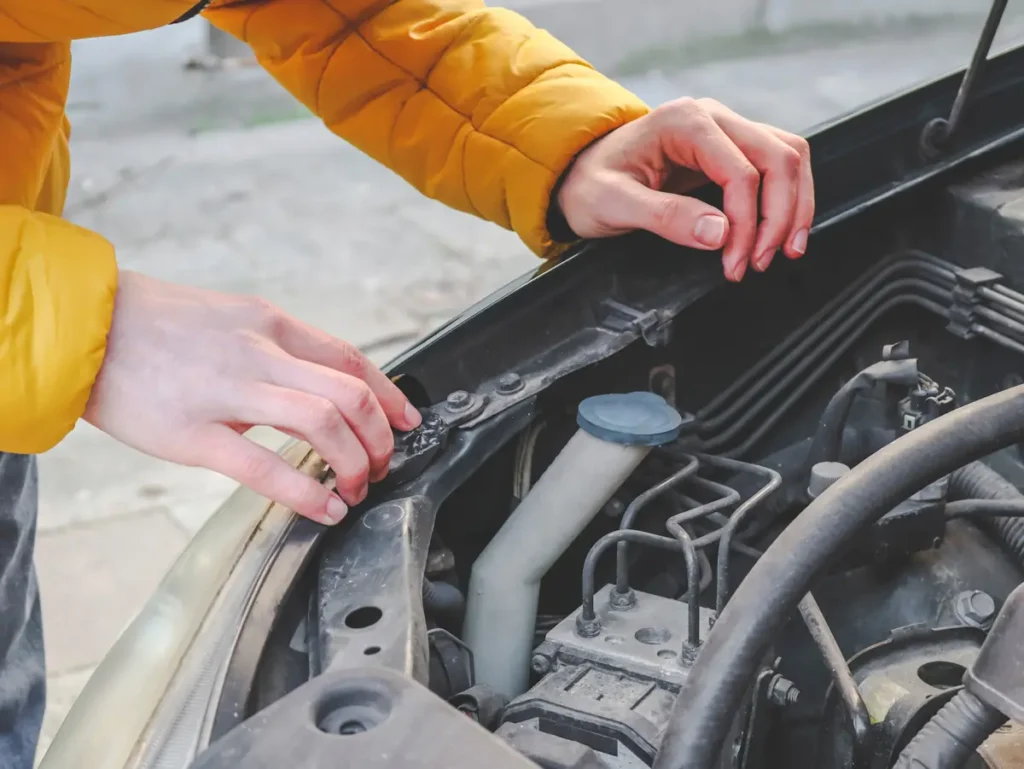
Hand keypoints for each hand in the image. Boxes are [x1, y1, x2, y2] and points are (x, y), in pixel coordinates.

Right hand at [84, 271, 421, 525]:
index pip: (350, 359)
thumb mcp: (232, 319)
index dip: (389, 395)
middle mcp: (259, 352)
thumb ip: (277, 350)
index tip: (407, 420)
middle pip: (349, 395)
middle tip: (382, 464)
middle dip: (379, 438)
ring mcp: (228, 391)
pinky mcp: (194, 434)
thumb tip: (318, 387)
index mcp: (270, 324)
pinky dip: (307, 492)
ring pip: (322, 424)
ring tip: (356, 488)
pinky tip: (325, 509)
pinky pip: (265, 466)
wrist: (87, 326)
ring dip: (354, 463)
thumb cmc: (158, 326)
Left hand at [557, 97, 813, 280]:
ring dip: (794, 205)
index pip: (742, 173)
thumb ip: (666, 217)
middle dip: (780, 216)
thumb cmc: (589, 185)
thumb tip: (721, 233)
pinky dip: (787, 198)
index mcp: (685, 123)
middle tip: (761, 262)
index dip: (747, 224)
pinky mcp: (730, 149)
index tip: (735, 264)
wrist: (577, 174)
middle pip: (779, 158)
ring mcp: (726, 130)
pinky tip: (780, 232)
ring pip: (788, 157)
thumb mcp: (613, 205)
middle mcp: (713, 118)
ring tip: (784, 251)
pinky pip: (777, 165)